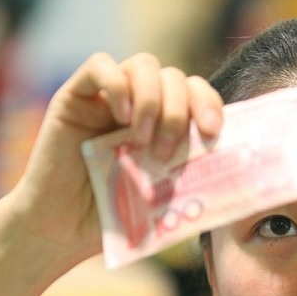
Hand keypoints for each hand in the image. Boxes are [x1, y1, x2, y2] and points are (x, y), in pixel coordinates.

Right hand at [19, 52, 223, 262]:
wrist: (62, 230)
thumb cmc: (113, 220)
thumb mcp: (163, 203)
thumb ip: (192, 184)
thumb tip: (233, 182)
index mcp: (166, 127)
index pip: (197, 94)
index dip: (209, 104)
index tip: (212, 133)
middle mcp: (140, 106)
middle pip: (175, 77)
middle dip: (178, 111)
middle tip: (167, 153)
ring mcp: (108, 99)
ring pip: (144, 65)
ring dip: (152, 100)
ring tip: (141, 140)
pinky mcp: (75, 97)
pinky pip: (100, 65)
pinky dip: (117, 84)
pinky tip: (120, 115)